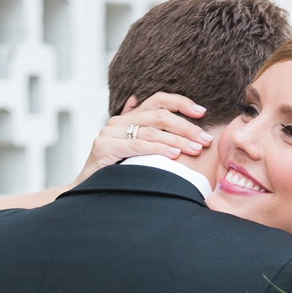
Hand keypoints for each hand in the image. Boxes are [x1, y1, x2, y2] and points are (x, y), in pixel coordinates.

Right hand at [73, 93, 213, 181]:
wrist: (86, 192)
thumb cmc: (116, 175)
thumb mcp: (134, 152)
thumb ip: (148, 136)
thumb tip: (169, 129)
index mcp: (128, 118)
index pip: (157, 101)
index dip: (181, 103)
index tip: (202, 112)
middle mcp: (118, 122)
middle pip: (159, 116)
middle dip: (186, 127)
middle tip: (205, 139)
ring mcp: (110, 133)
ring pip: (151, 131)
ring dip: (178, 140)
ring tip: (195, 148)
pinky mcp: (104, 147)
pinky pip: (138, 145)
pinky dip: (159, 149)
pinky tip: (175, 154)